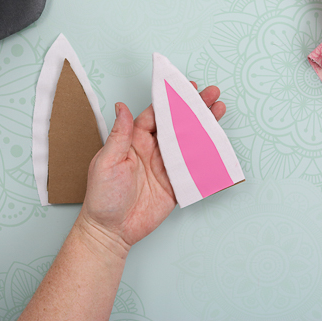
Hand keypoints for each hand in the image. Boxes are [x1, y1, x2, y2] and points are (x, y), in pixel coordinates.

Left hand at [76, 84, 225, 256]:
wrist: (111, 231)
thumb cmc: (102, 196)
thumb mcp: (107, 162)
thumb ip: (119, 135)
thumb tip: (121, 106)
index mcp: (134, 141)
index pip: (156, 115)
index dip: (171, 101)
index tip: (185, 88)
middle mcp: (152, 150)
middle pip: (176, 124)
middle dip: (193, 108)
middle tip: (210, 94)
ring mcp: (165, 167)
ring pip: (188, 142)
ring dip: (203, 127)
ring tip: (218, 110)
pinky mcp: (175, 184)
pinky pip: (193, 167)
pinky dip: (206, 155)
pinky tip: (217, 142)